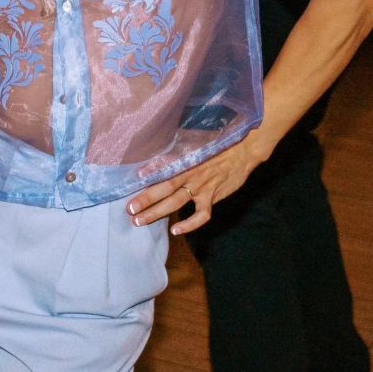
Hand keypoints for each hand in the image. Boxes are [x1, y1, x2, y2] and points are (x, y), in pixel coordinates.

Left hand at [125, 132, 268, 235]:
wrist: (243, 151)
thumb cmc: (216, 144)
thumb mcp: (195, 141)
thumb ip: (177, 146)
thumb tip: (157, 146)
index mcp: (184, 158)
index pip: (163, 167)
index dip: (148, 173)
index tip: (132, 180)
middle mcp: (190, 174)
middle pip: (164, 188)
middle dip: (145, 199)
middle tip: (129, 209)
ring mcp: (202, 187)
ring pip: (176, 203)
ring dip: (157, 213)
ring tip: (140, 221)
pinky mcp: (213, 197)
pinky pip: (201, 215)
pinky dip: (189, 224)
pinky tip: (176, 230)